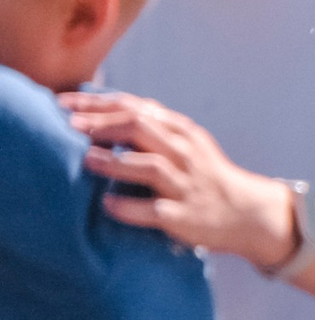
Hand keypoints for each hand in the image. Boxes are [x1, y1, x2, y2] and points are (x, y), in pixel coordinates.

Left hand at [60, 91, 296, 263]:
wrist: (247, 213)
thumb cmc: (204, 176)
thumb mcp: (184, 142)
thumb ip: (150, 125)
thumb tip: (99, 109)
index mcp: (180, 131)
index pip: (134, 108)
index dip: (95, 103)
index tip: (62, 104)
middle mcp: (185, 154)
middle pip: (140, 127)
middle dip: (101, 125)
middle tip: (70, 126)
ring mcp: (186, 185)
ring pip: (150, 166)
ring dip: (115, 161)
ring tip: (87, 159)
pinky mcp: (185, 216)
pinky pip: (155, 211)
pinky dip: (129, 207)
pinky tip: (108, 204)